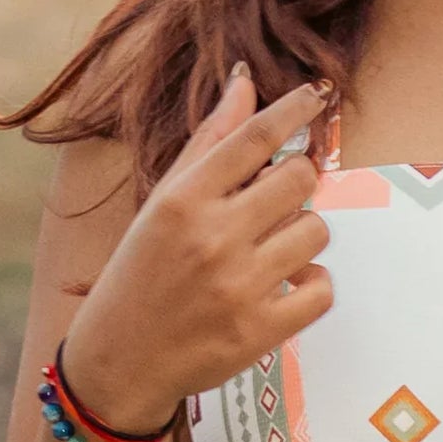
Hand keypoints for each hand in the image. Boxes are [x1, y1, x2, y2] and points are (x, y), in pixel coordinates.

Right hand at [58, 67, 334, 434]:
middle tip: (275, 202)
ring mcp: (238, 287)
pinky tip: (282, 286)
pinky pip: (323, 288)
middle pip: (299, 179)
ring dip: (301, 236)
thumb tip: (245, 80)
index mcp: (181, 201)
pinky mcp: (260, 331)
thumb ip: (209, 142)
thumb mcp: (162, 202)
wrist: (120, 361)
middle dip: (298, 182)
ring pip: (316, 231)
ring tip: (270, 251)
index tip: (317, 94)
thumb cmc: (141, 273)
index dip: (294, 110)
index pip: (253, 138)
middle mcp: (211, 238)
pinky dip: (311, 285)